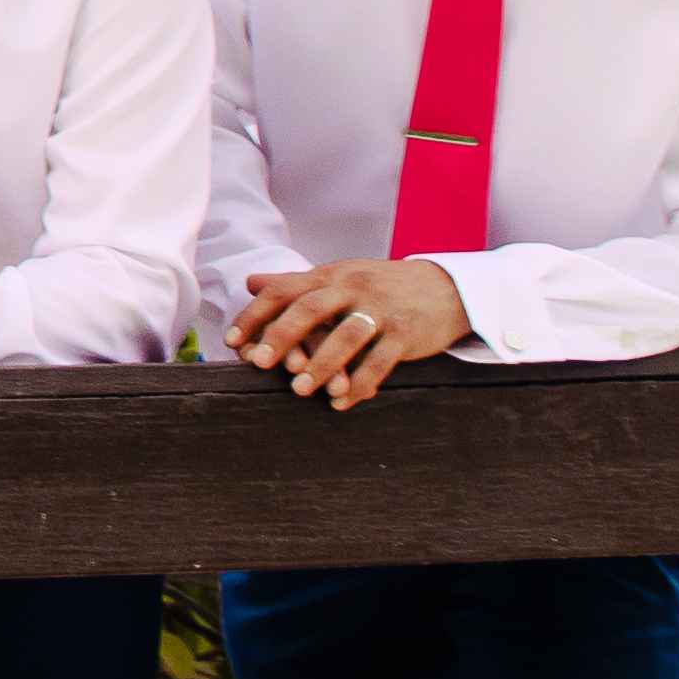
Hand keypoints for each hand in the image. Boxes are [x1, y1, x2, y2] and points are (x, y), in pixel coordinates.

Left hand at [232, 256, 466, 408]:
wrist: (446, 288)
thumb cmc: (381, 286)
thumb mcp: (340, 277)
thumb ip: (296, 283)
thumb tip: (251, 282)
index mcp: (330, 276)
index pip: (283, 290)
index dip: (255, 315)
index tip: (231, 341)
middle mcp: (353, 288)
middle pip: (310, 309)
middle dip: (282, 336)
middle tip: (260, 363)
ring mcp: (381, 310)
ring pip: (347, 337)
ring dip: (321, 365)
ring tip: (299, 390)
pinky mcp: (407, 333)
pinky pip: (381, 361)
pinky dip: (361, 384)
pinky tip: (343, 403)